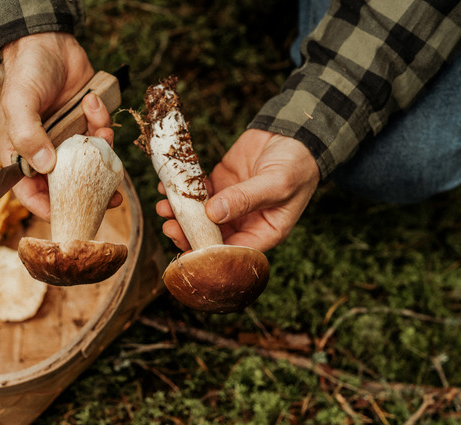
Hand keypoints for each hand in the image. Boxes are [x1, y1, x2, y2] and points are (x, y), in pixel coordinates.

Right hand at [0, 32, 116, 218]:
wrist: (48, 41)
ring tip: (103, 135)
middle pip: (66, 186)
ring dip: (101, 152)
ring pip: (89, 163)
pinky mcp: (86, 125)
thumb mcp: (19, 103)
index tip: (69, 214)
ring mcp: (67, 140)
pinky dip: (103, 123)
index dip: (47, 208)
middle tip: (111, 198)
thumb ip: (28, 135)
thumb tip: (45, 166)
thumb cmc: (25, 72)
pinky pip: (100, 137)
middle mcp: (44, 152)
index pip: (29, 193)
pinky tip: (94, 103)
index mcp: (20, 154)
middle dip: (89, 191)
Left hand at [157, 129, 319, 251]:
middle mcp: (244, 223)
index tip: (188, 251)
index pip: (234, 253)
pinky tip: (167, 187)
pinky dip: (181, 191)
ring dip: (179, 214)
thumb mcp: (277, 183)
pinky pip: (196, 193)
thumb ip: (246, 199)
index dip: (209, 254)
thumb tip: (214, 214)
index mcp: (264, 232)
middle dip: (187, 234)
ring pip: (199, 216)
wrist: (293, 133)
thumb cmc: (296, 164)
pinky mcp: (219, 184)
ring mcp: (228, 204)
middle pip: (210, 237)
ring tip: (163, 206)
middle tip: (169, 227)